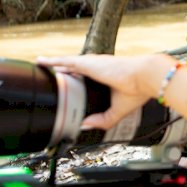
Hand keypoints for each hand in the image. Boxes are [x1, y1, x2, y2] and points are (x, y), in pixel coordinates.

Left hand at [36, 53, 173, 129]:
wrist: (145, 78)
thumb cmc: (138, 90)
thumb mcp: (118, 111)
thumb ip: (102, 120)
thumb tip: (85, 125)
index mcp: (106, 77)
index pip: (87, 78)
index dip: (77, 79)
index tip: (69, 83)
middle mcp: (98, 69)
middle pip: (75, 68)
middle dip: (63, 69)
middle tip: (51, 72)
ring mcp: (91, 65)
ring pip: (67, 63)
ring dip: (55, 64)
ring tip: (42, 63)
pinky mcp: (87, 63)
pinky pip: (64, 61)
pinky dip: (52, 61)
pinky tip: (42, 61)